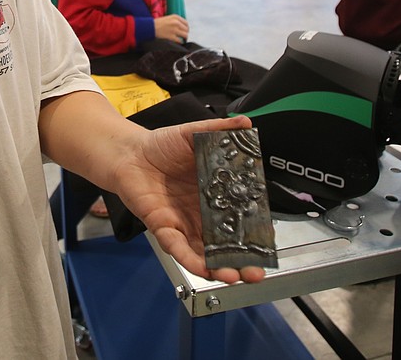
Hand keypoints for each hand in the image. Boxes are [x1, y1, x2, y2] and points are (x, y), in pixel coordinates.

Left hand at [110, 114, 267, 284]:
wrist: (129, 152)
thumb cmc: (161, 146)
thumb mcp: (195, 134)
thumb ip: (220, 130)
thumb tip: (247, 123)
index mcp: (215, 193)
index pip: (240, 215)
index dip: (254, 229)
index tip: (271, 238)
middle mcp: (202, 214)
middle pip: (226, 242)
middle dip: (243, 259)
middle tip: (259, 270)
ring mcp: (183, 223)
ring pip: (205, 252)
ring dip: (221, 267)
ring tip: (237, 275)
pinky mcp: (163, 227)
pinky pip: (179, 248)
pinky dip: (192, 260)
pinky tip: (205, 269)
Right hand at [154, 14, 188, 42]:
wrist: (150, 27)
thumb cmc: (157, 23)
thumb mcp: (168, 18)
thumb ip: (175, 21)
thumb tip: (182, 27)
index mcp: (175, 17)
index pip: (186, 23)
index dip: (186, 28)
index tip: (184, 31)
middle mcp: (176, 22)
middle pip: (187, 29)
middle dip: (185, 33)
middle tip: (182, 36)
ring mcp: (174, 30)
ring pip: (185, 35)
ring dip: (184, 38)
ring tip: (181, 39)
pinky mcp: (172, 36)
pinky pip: (180, 41)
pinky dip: (180, 42)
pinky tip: (177, 42)